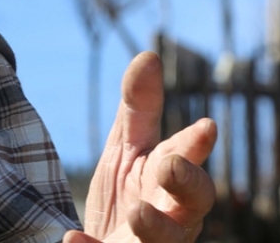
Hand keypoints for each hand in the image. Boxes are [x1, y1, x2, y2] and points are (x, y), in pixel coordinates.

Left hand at [65, 52, 216, 242]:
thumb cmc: (127, 195)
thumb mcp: (127, 148)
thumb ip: (140, 108)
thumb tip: (148, 55)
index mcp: (170, 179)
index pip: (188, 158)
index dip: (195, 146)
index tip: (205, 128)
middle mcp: (172, 216)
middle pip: (195, 203)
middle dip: (188, 184)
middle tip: (170, 165)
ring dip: (155, 228)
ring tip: (137, 214)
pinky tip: (74, 240)